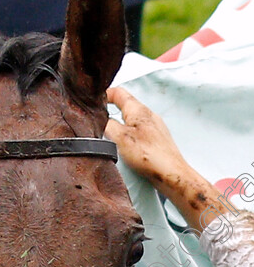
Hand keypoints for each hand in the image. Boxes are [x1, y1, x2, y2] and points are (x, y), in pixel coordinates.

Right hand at [106, 86, 231, 232]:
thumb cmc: (149, 155)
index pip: (119, 92)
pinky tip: (125, 145)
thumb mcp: (120, 138)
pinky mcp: (157, 140)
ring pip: (132, 119)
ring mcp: (154, 127)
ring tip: (109, 132)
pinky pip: (139, 131)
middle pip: (126, 105)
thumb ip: (107, 125)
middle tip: (99, 117)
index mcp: (139, 110)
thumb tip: (100, 121)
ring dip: (120, 122)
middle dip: (111, 108)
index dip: (104, 94)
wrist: (171, 173)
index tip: (94, 101)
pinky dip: (128, 134)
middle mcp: (148, 115)